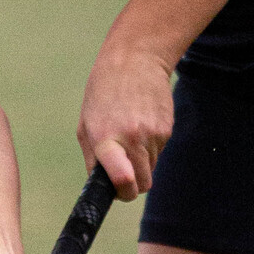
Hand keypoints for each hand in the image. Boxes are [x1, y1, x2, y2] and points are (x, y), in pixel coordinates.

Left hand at [78, 31, 177, 201]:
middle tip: (124, 169)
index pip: (122, 179)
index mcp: (105, 139)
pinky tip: (142, 123)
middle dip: (134, 183)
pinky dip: (151, 145)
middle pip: (142, 184)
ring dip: (142, 161)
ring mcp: (152, 134)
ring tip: (130, 134)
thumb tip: (104, 187)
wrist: (134, 61)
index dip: (124, 192)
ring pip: (151, 169)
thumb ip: (93, 158)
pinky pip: (159, 152)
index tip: (120, 190)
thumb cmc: (103, 94)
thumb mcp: (86, 124)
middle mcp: (131, 138)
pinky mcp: (167, 129)